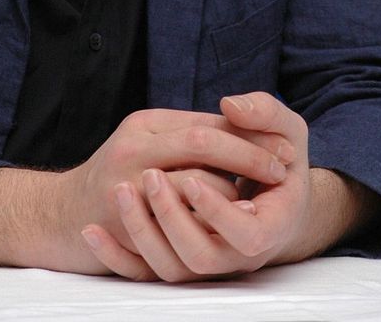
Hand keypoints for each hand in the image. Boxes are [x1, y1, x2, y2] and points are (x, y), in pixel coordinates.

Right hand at [0, 102, 290, 273]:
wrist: (56, 216)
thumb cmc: (113, 172)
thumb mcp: (148, 135)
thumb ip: (188, 128)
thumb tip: (234, 121)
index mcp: (144, 126)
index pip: (206, 123)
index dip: (246, 137)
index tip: (279, 147)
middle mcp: (133, 151)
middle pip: (203, 145)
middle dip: (249, 159)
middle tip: (282, 171)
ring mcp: (125, 191)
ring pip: (189, 187)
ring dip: (227, 194)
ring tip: (251, 198)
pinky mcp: (121, 231)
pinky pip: (168, 223)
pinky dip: (198, 226)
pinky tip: (220, 225)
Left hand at [80, 91, 311, 280]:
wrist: (270, 201)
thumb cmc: (279, 162)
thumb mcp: (289, 134)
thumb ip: (267, 115)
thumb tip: (231, 107)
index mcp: (270, 224)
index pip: (244, 233)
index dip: (215, 206)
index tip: (190, 177)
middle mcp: (236, 252)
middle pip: (200, 255)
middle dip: (171, 217)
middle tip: (149, 178)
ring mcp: (204, 259)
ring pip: (168, 267)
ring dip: (141, 232)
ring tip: (122, 192)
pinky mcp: (176, 260)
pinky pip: (141, 274)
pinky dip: (114, 258)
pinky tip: (92, 234)